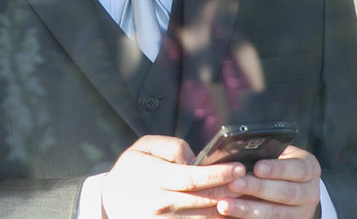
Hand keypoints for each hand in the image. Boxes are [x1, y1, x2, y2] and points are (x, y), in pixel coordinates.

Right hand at [101, 135, 245, 218]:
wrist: (107, 201)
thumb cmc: (130, 170)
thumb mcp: (143, 147)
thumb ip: (171, 145)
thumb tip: (194, 157)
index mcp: (156, 178)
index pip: (193, 177)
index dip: (219, 174)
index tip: (239, 168)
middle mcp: (160, 203)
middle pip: (203, 200)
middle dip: (230, 190)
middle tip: (249, 182)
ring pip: (204, 218)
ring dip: (226, 209)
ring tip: (243, 197)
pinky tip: (226, 213)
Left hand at [216, 145, 321, 217]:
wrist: (299, 193)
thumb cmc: (284, 168)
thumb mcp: (284, 157)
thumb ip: (269, 155)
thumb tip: (242, 155)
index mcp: (309, 170)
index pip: (297, 169)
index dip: (276, 169)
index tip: (256, 167)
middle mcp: (309, 194)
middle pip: (285, 193)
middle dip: (258, 189)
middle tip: (234, 185)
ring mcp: (301, 214)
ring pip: (275, 214)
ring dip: (247, 210)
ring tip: (224, 205)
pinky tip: (229, 217)